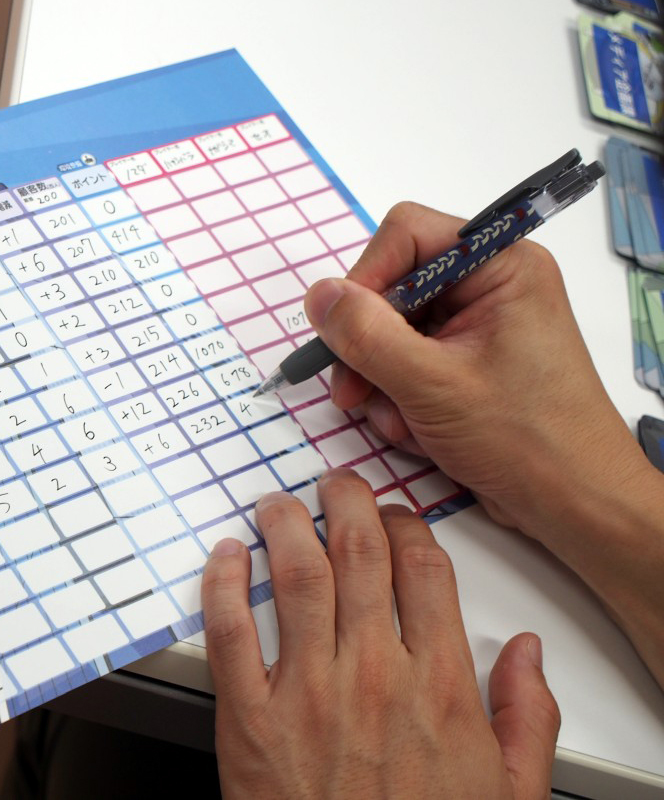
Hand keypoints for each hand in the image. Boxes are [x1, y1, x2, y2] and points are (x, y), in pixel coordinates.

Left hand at [202, 470, 559, 798]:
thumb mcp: (508, 792)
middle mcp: (372, 675)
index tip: (396, 516)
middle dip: (347, 504)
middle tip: (335, 486)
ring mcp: (307, 693)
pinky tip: (226, 557)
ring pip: (296, 577)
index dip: (408, 526)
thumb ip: (527, 716)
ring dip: (285, 525)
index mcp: (436, 685)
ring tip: (278, 503)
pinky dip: (223, 583)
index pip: (424, 571)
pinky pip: (228, 632)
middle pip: (359, 555)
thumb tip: (526, 655)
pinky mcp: (249, 718)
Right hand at [303, 202, 663, 689]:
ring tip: (404, 424)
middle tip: (355, 392)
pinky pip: (408, 364)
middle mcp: (490, 286)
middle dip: (370, 347)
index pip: (407, 235)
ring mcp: (478, 327)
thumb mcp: (431, 384)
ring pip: (393, 333)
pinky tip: (420, 431)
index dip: (366, 278)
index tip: (344, 329)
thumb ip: (366, 334)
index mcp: (500, 265)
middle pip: (394, 289)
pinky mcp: (468, 364)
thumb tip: (319, 296)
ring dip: (383, 382)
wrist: (573, 504)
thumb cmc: (527, 440)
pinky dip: (401, 400)